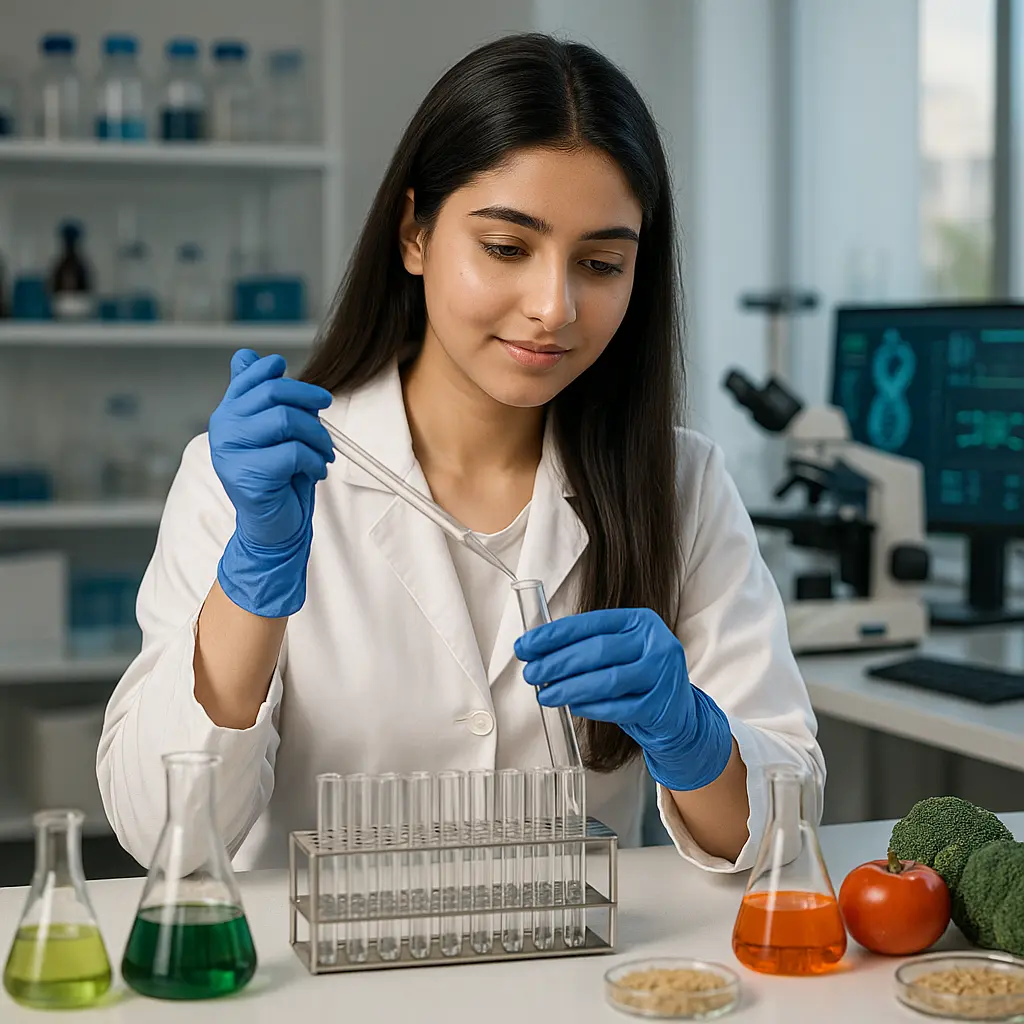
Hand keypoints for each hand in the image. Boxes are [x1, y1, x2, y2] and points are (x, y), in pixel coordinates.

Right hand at [209, 349, 334, 617]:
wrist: (270, 526)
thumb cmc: (276, 477)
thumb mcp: (270, 433)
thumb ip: (260, 399)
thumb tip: (244, 355)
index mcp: (227, 416)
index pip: (249, 378)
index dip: (270, 369)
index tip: (286, 368)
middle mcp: (223, 430)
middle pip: (273, 393)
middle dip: (308, 400)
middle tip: (327, 410)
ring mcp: (232, 453)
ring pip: (286, 420)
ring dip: (317, 435)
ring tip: (324, 453)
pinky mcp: (249, 475)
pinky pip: (294, 452)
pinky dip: (315, 461)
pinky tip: (316, 471)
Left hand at [514, 608, 732, 791]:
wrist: (677, 712)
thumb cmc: (638, 676)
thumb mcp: (620, 651)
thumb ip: (586, 646)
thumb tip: (536, 651)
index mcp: (641, 621)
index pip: (590, 623)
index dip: (554, 635)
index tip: (526, 646)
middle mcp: (656, 643)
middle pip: (597, 651)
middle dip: (557, 663)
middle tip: (531, 673)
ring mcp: (663, 675)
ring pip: (607, 680)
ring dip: (569, 688)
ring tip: (544, 695)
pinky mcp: (660, 706)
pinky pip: (618, 708)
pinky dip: (591, 708)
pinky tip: (573, 707)